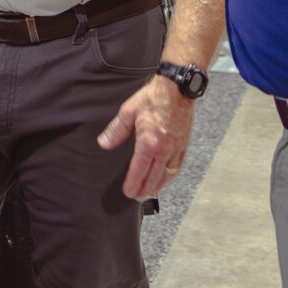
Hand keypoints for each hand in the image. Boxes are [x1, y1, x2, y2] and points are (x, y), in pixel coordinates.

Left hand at [98, 74, 193, 199]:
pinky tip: (165, 179)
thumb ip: (116, 130)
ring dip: (157, 187)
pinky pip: (177, 167)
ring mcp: (176, 149)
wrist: (177, 89)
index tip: (127, 192)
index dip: (132, 185)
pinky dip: (170, 177)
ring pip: (166, 176)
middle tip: (136, 197)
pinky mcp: (183, 146)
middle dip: (143, 191)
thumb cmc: (154, 98)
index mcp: (148, 143)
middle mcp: (164, 150)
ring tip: (149, 193)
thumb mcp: (129, 111)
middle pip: (153, 179)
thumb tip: (104, 143)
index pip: (138, 172)